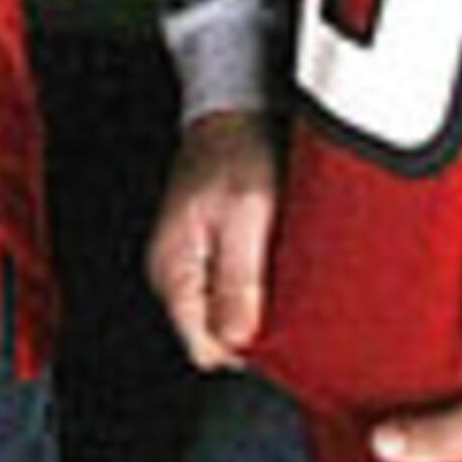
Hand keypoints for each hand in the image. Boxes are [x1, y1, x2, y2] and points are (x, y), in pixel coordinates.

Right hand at [147, 107, 279, 370]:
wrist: (232, 114)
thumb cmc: (237, 156)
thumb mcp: (247, 217)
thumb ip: (239, 280)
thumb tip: (237, 341)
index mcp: (174, 271)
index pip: (203, 348)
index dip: (246, 347)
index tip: (283, 329)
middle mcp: (172, 274)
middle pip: (213, 336)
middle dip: (253, 327)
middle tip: (290, 297)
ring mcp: (185, 265)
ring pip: (223, 316)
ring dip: (256, 305)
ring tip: (283, 274)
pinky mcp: (201, 255)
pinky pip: (228, 292)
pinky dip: (255, 286)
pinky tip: (274, 265)